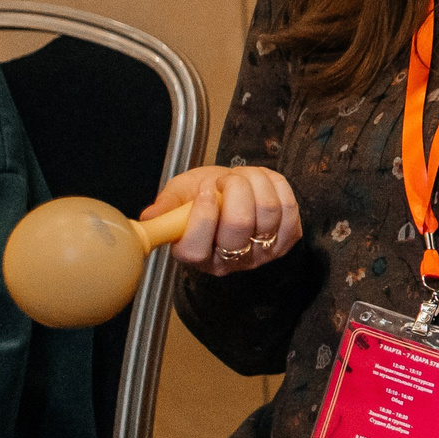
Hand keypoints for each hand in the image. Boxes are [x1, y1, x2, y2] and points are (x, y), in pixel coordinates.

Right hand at [151, 166, 301, 273]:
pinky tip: (263, 181)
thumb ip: (166, 207)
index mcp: (194, 255)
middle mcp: (228, 261)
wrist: (232, 193)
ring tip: (244, 176)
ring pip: (267, 213)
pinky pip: (289, 208)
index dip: (203, 215)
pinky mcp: (286, 240)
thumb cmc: (203, 195)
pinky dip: (277, 185)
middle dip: (235, 189)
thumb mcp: (178, 196)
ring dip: (256, 182)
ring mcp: (260, 254)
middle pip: (238, 225)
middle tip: (227, 178)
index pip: (196, 248)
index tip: (204, 190)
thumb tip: (148, 218)